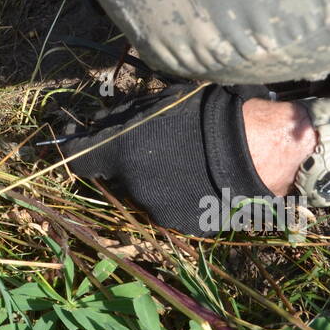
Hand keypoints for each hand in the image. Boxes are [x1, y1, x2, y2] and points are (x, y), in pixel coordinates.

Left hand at [53, 83, 273, 234]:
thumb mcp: (158, 103)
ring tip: (185, 163)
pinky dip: (179, 197)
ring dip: (154, 182)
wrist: (256, 146)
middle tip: (153, 148)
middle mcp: (132, 187)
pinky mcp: (185, 226)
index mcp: (120, 154)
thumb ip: (121, 117)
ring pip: (144, 196)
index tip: (73, 141)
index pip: (77, 158)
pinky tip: (200, 179)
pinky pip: (172, 209)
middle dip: (125, 166)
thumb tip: (95, 123)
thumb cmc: (206, 113)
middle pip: (115, 178)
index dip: (74, 149)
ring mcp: (158, 211)